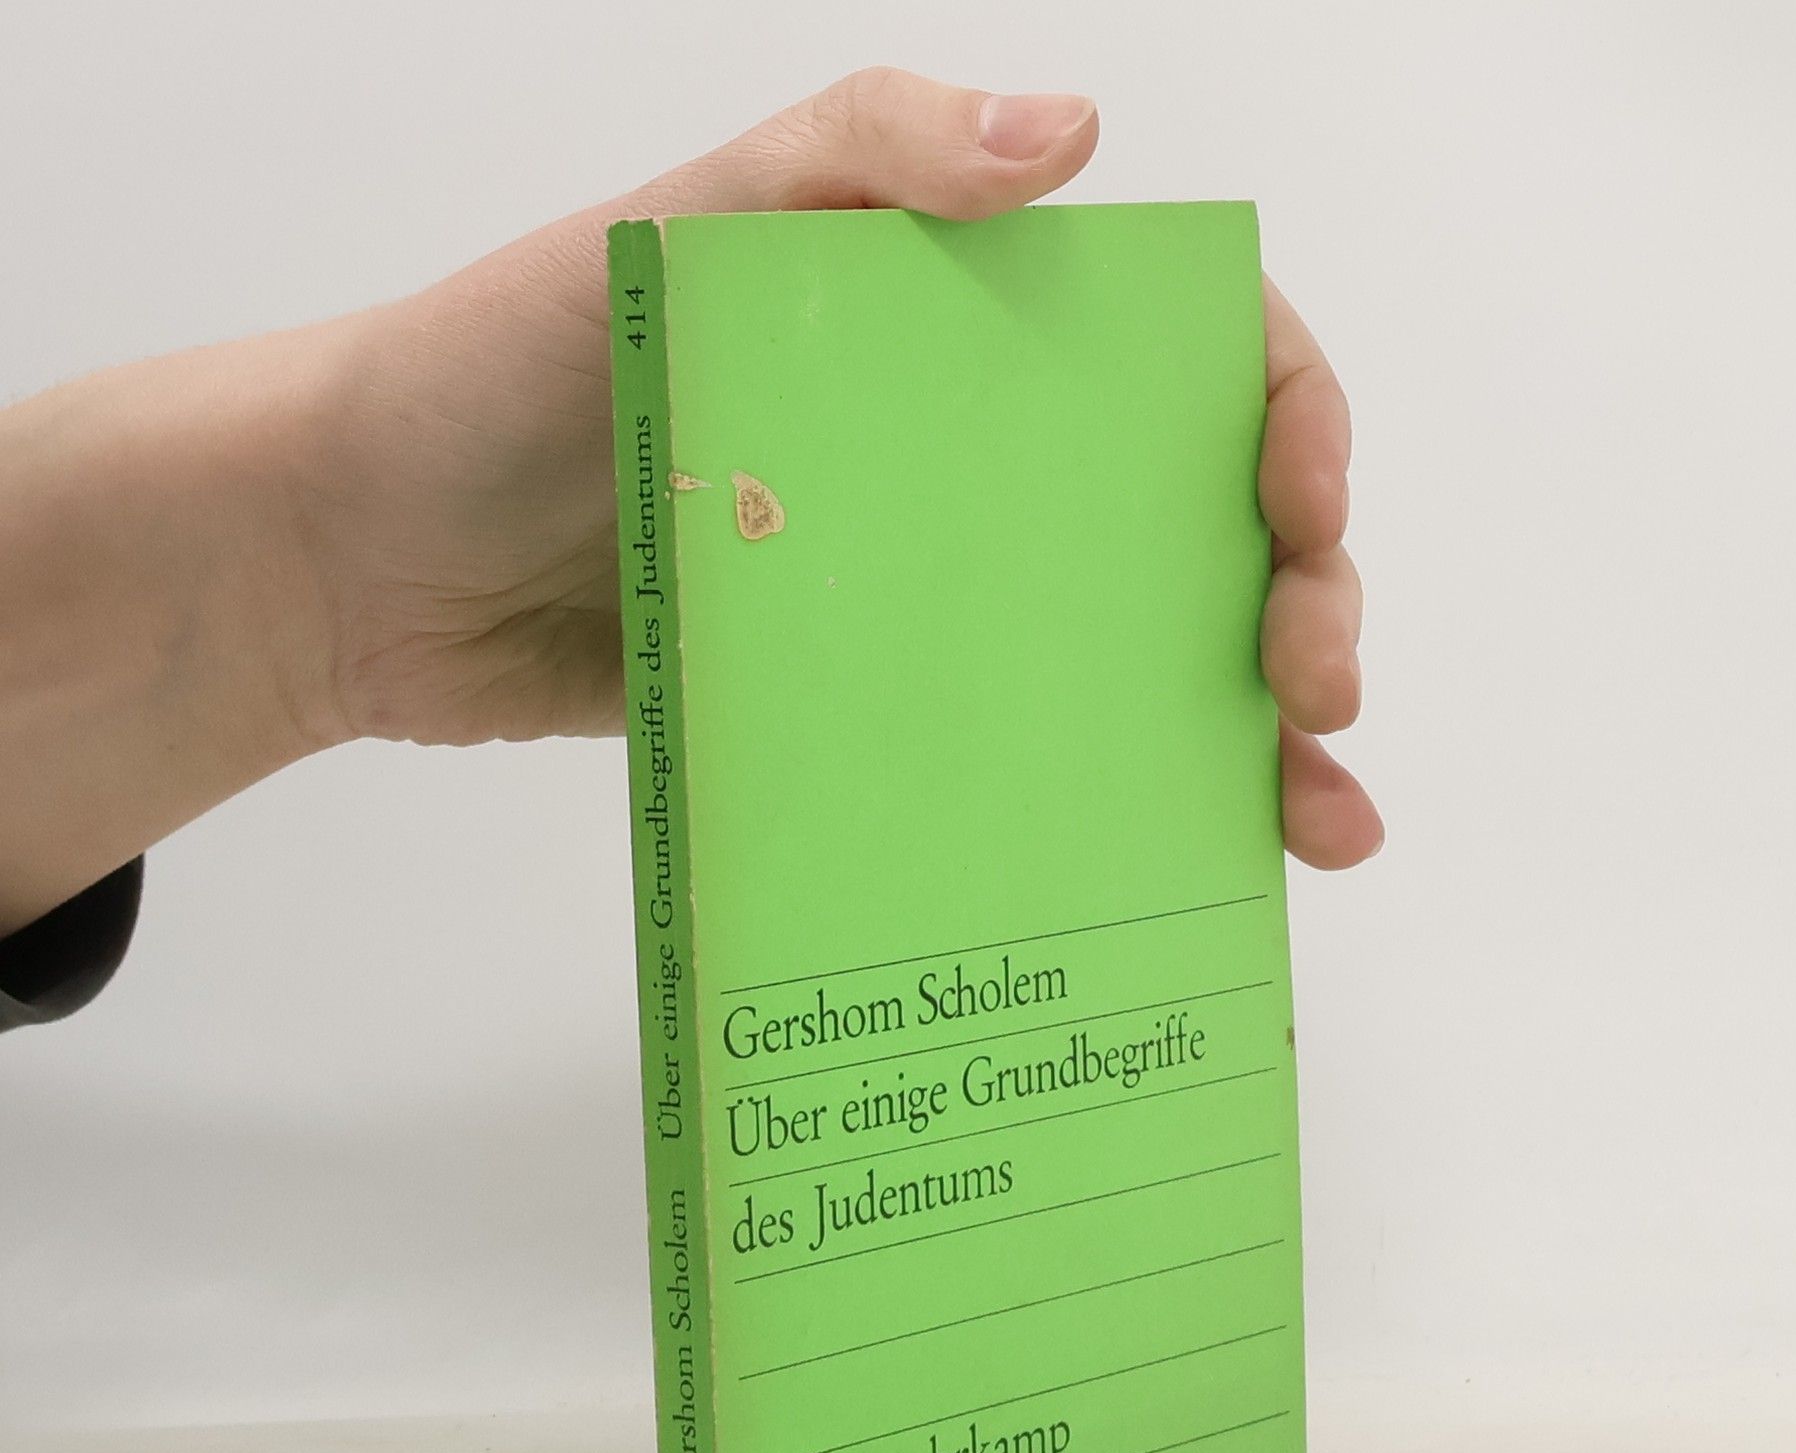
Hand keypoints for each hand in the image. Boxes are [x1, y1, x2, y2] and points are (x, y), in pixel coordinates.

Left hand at [299, 67, 1380, 868]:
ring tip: (1318, 821)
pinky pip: (1030, 751)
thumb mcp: (671, 231)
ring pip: (1141, 654)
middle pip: (1198, 521)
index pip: (1183, 354)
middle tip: (1318, 691)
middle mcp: (970, 460)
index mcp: (953, 328)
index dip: (1285, 423)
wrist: (365, 564)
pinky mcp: (876, 708)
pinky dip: (1127, 801)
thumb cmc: (494, 377)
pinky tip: (1208, 859)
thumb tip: (1071, 137)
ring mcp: (933, 596)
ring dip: (1255, 732)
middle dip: (1300, 597)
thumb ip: (850, 159)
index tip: (1305, 514)